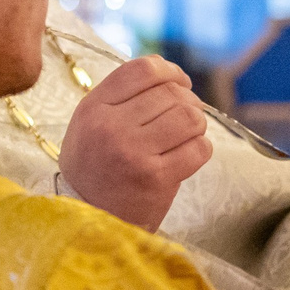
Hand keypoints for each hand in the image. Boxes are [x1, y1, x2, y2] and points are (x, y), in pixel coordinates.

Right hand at [57, 56, 213, 231]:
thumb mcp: (90, 125)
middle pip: (170, 93)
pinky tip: (189, 154)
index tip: (180, 81)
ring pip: (189, 117)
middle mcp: (112, 127)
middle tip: (187, 114)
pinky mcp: (157, 178)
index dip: (170, 70)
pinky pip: (198, 149)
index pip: (142, 70)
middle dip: (188, 101)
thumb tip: (168, 76)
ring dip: (197, 123)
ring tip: (188, 134)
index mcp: (93, 108)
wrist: (88, 219)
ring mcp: (135, 153)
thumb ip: (120, 99)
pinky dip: (201, 148)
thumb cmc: (94, 170)